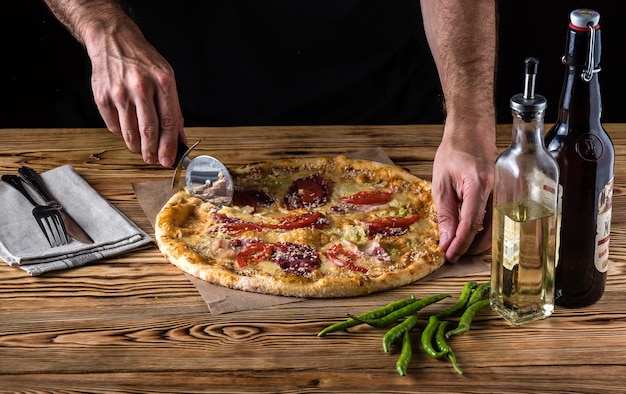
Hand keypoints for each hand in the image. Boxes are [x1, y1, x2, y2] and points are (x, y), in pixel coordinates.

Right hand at [86, 25, 184, 166]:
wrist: (113, 40)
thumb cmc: (143, 61)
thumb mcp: (166, 78)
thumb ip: (174, 110)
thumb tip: (180, 138)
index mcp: (162, 81)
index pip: (169, 121)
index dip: (169, 145)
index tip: (169, 160)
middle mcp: (141, 86)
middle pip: (148, 130)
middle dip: (152, 152)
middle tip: (153, 160)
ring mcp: (120, 92)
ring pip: (129, 132)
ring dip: (137, 146)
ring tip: (141, 149)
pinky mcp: (102, 96)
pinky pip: (113, 125)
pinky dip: (121, 132)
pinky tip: (126, 127)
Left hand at [432, 123, 496, 261]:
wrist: (472, 130)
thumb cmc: (455, 151)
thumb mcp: (441, 182)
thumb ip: (445, 212)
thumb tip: (446, 239)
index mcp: (478, 184)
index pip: (471, 223)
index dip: (460, 243)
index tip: (449, 255)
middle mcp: (496, 190)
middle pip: (488, 230)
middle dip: (470, 247)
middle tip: (453, 255)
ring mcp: (503, 191)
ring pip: (495, 226)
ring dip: (477, 241)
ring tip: (458, 246)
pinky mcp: (503, 193)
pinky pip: (496, 217)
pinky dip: (483, 229)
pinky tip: (470, 233)